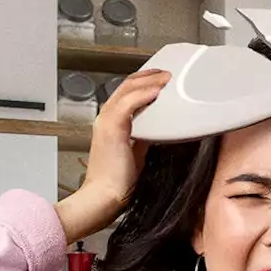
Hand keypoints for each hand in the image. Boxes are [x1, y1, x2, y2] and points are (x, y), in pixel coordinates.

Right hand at [83, 68, 170, 205]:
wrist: (103, 197)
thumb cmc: (117, 182)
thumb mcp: (135, 153)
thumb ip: (143, 138)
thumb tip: (157, 131)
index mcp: (109, 122)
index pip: (125, 93)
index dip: (143, 83)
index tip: (160, 79)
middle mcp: (105, 118)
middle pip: (126, 86)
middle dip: (148, 76)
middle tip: (167, 74)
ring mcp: (106, 121)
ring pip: (128, 90)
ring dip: (149, 81)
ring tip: (167, 78)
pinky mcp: (112, 128)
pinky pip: (129, 103)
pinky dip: (144, 95)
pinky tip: (158, 91)